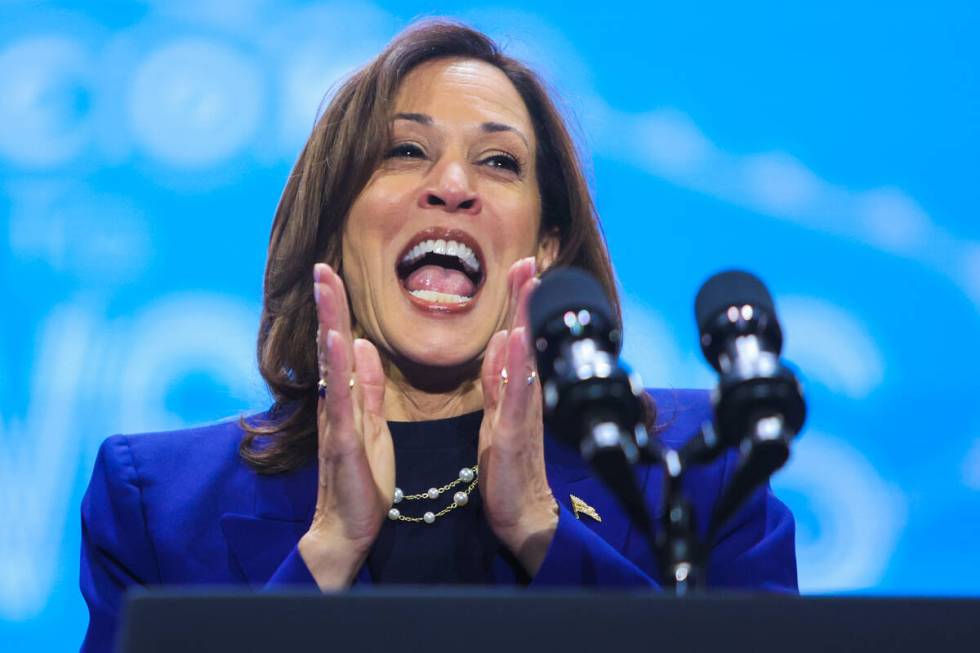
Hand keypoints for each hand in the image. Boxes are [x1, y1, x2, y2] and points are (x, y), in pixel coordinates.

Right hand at [298, 263, 394, 589]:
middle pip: (329, 344)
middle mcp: (335, 403)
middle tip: (323, 266)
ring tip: (326, 286)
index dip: (337, 308)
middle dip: (328, 304)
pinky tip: (338, 340)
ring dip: (329, 322)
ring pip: (330, 364)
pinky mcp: (343, 440)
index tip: (333, 273)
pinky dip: (338, 368)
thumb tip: (360, 345)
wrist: (348, 527)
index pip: (340, 344)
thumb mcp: (372, 424)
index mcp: (346, 399)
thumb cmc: (362, 480)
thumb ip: (367, 386)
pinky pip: (340, 398)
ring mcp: (335, 420)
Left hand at [478, 257, 558, 575]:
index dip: (519, 302)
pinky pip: (516, 393)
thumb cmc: (508, 468)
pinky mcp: (512, 433)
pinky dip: (516, 365)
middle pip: (526, 339)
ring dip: (525, 321)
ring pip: (525, 358)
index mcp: (517, 390)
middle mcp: (525, 395)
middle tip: (528, 261)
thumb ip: (499, 380)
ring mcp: (522, 412)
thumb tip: (501, 340)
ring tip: (527, 287)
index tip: (521, 268)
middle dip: (526, 299)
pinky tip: (516, 341)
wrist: (522, 513)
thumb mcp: (497, 416)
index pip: (518, 337)